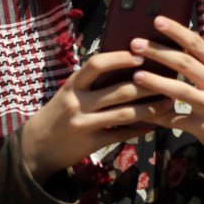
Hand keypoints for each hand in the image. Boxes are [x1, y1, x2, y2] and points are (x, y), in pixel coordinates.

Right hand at [21, 49, 174, 182]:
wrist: (35, 148)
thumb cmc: (56, 115)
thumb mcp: (67, 95)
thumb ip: (90, 84)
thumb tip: (126, 71)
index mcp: (71, 85)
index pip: (96, 64)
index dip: (120, 58)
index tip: (141, 55)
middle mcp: (76, 103)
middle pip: (119, 90)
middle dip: (148, 86)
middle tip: (169, 80)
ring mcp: (83, 124)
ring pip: (124, 114)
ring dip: (150, 109)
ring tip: (168, 103)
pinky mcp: (90, 143)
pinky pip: (121, 135)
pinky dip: (140, 130)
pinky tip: (154, 126)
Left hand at [127, 16, 203, 162]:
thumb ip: (198, 59)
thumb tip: (167, 37)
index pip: (198, 44)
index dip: (177, 31)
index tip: (156, 20)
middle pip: (185, 64)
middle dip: (158, 52)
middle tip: (135, 44)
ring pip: (181, 91)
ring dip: (156, 82)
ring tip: (136, 75)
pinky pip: (174, 120)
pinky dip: (155, 114)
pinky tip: (138, 110)